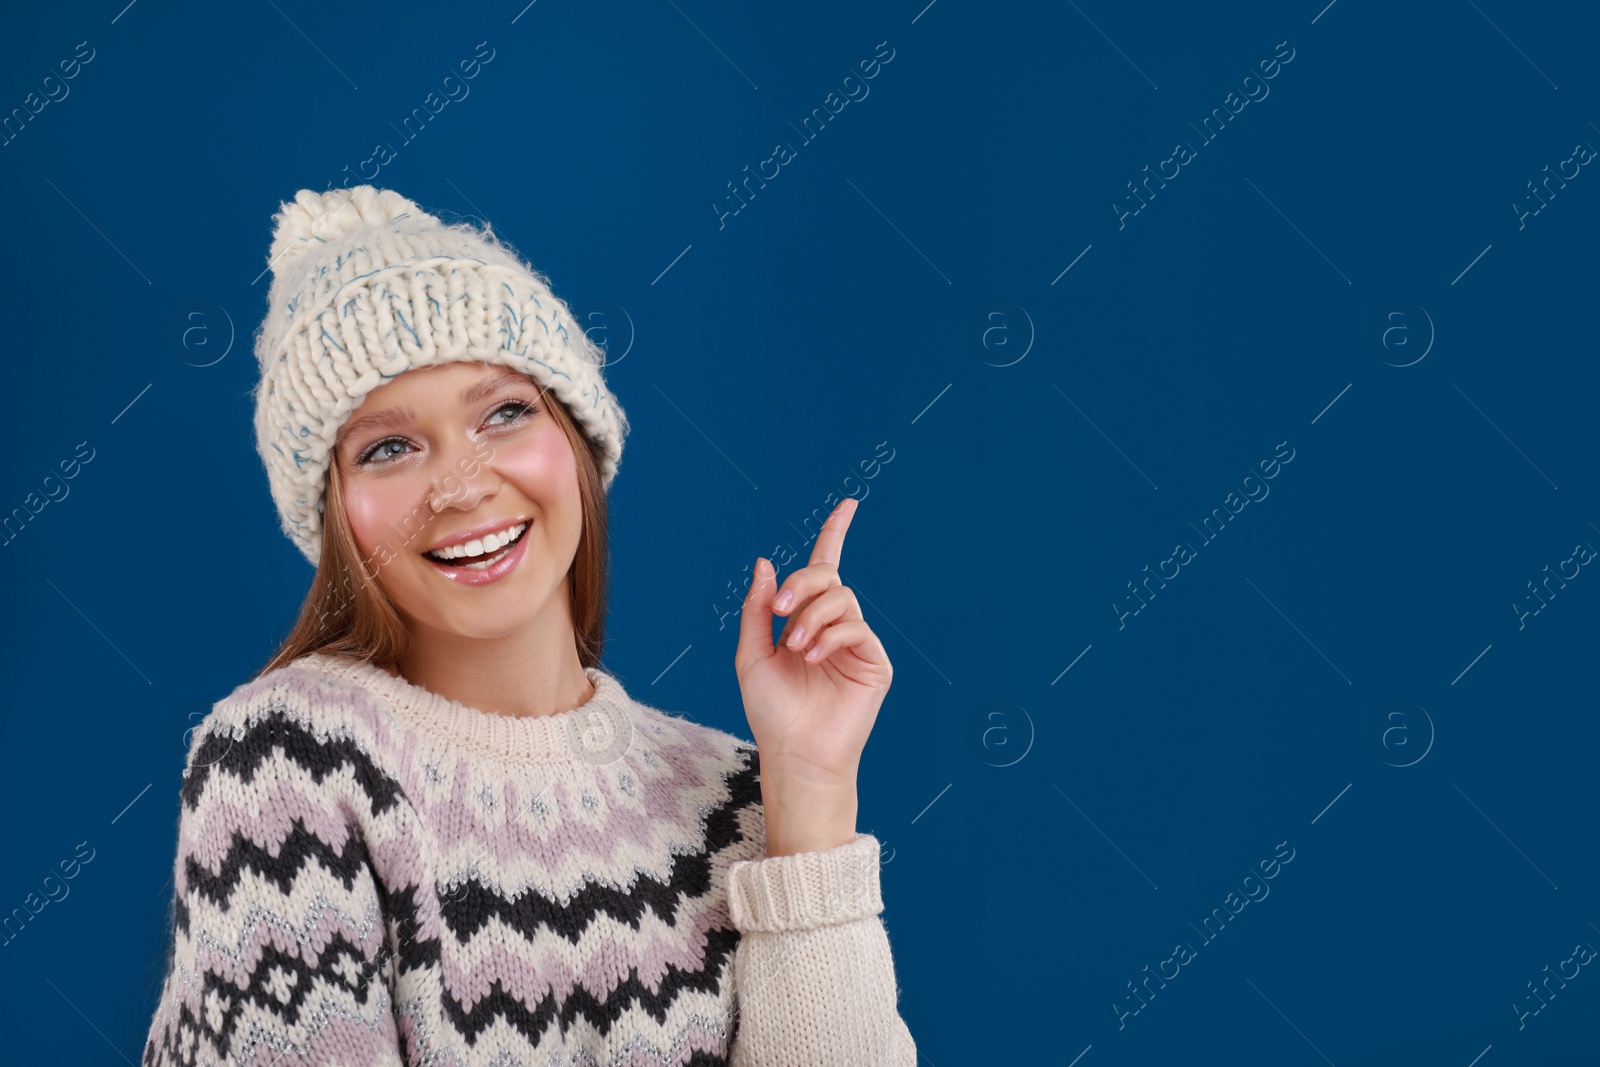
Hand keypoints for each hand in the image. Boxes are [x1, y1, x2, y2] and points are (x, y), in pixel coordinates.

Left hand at [734, 497, 893, 854]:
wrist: (794, 753)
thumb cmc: (772, 712)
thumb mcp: (751, 653)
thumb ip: (758, 608)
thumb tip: (766, 563)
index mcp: (805, 620)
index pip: (823, 568)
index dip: (836, 533)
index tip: (849, 504)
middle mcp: (834, 627)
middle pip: (828, 577)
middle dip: (802, 585)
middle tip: (780, 611)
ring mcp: (856, 643)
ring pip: (841, 598)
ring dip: (811, 616)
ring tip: (795, 648)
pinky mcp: (874, 662)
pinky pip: (856, 626)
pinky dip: (830, 635)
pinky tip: (814, 656)